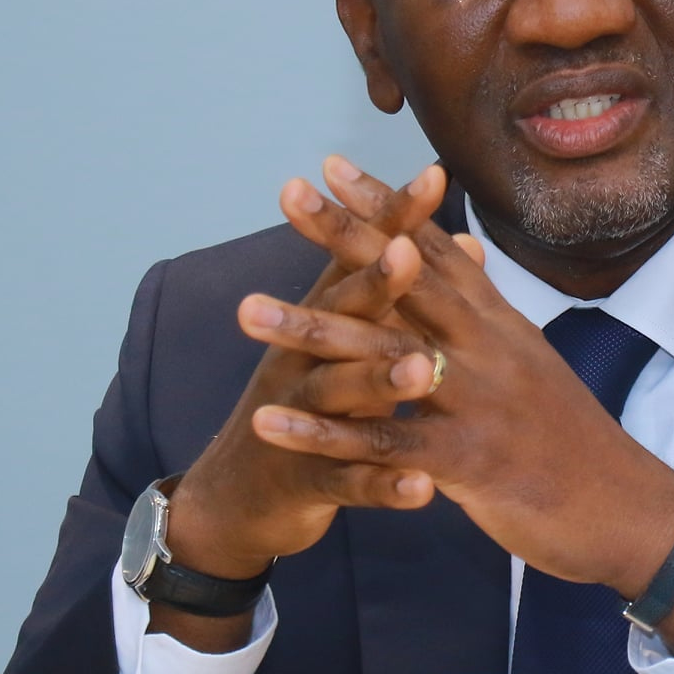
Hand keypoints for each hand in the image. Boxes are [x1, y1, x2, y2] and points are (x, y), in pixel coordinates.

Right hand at [157, 162, 449, 644]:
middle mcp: (303, 362)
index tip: (434, 176)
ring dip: (377, 382)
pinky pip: (346, 483)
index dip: (394, 221)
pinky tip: (420, 490)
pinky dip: (381, 487)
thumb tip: (425, 237)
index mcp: (323, 325)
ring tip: (421, 370)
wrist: (240, 497)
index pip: (360, 262)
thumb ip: (381, 296)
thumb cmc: (312, 406)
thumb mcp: (343, 344)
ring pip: (338, 398)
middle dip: (374, 283)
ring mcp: (299, 422)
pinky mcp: (305, 480)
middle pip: (339, 315)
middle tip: (407, 250)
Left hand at [243, 181, 673, 619]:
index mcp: (499, 325)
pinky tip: (269, 422)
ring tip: (246, 311)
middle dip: (344, 236)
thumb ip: (487, 308)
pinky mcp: (469, 461)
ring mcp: (479, 400)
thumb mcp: (532, 361)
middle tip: (287, 194)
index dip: (384, 206)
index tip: (332, 166)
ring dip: (312, 330)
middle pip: (406, 280)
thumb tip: (463, 250)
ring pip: (384, 357)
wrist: (627, 510)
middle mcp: (488, 348)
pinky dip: (323, 433)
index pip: (434, 250)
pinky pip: (383, 443)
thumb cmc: (573, 441)